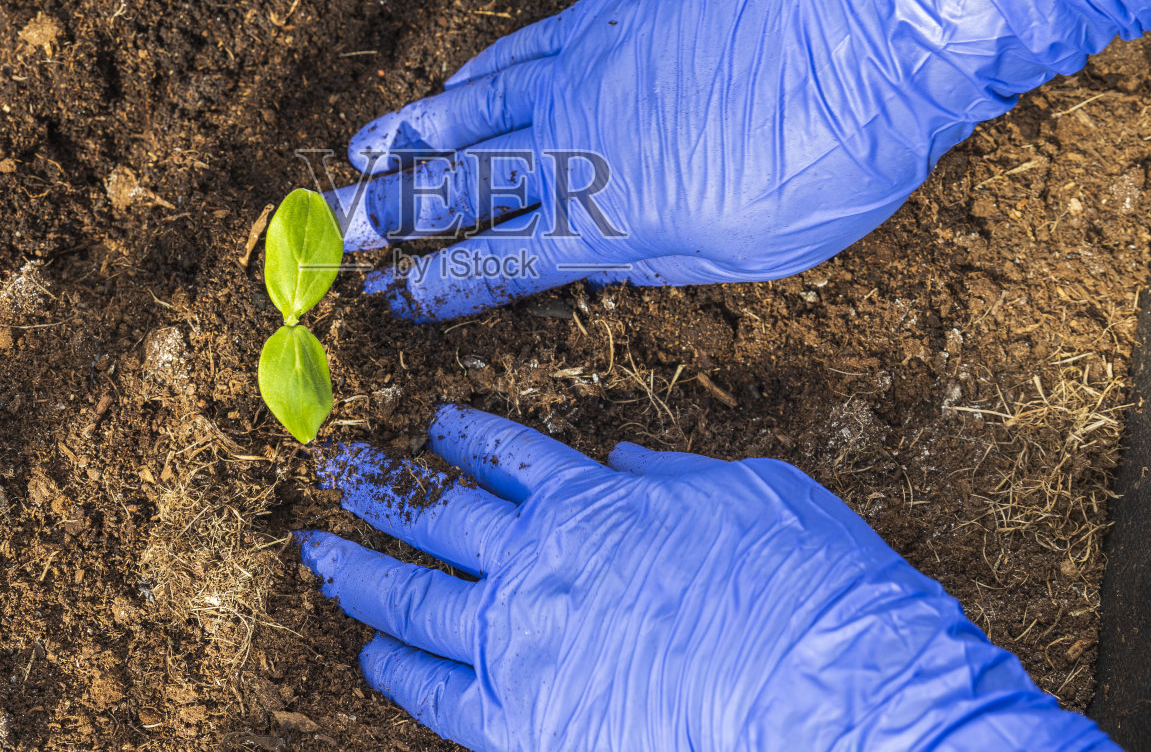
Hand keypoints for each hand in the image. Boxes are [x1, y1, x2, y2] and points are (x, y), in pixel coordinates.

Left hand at [302, 405, 1117, 751]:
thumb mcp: (750, 490)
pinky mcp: (523, 727)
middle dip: (379, 488)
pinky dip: (397, 666)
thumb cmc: (807, 586)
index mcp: (592, 503)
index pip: (506, 457)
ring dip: (356, 569)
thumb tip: (620, 461)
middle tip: (337, 467)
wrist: (832, 698)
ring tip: (317, 549)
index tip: (437, 428)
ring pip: (410, 598)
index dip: (465, 438)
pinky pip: (435, 693)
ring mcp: (522, 647)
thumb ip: (670, 475)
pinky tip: (371, 650)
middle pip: (435, 516)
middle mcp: (539, 565)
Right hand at [325, 0, 1150, 320]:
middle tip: (326, 230)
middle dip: (385, 213)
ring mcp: (582, 71)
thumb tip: (599, 258)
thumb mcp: (745, 252)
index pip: (497, 262)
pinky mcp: (608, 16)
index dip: (438, 283)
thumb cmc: (826, 162)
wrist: (869, 35)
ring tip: (355, 153)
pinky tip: (449, 85)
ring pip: (468, 110)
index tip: (392, 296)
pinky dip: (473, 74)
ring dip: (407, 136)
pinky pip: (517, 50)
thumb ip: (655, 258)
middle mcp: (575, 146)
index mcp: (609, 219)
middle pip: (456, 186)